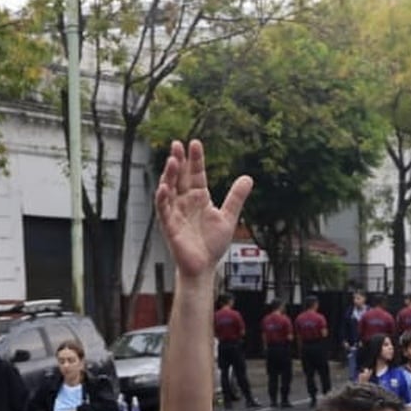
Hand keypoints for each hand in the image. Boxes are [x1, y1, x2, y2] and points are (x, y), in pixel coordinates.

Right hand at [154, 140, 251, 279]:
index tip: (195, 143)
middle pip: (180, 177)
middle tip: (177, 144)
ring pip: (169, 189)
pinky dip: (162, 199)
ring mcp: (175, 213)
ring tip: (172, 160)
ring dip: (169, 175)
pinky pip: (163, 210)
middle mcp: (185, 202)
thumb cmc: (212, 244)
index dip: (195, 159)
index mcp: (199, 198)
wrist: (204, 267)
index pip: (196, 174)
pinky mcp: (169, 226)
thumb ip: (236, 197)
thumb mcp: (228, 217)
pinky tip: (163, 187)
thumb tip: (248, 177)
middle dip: (178, 160)